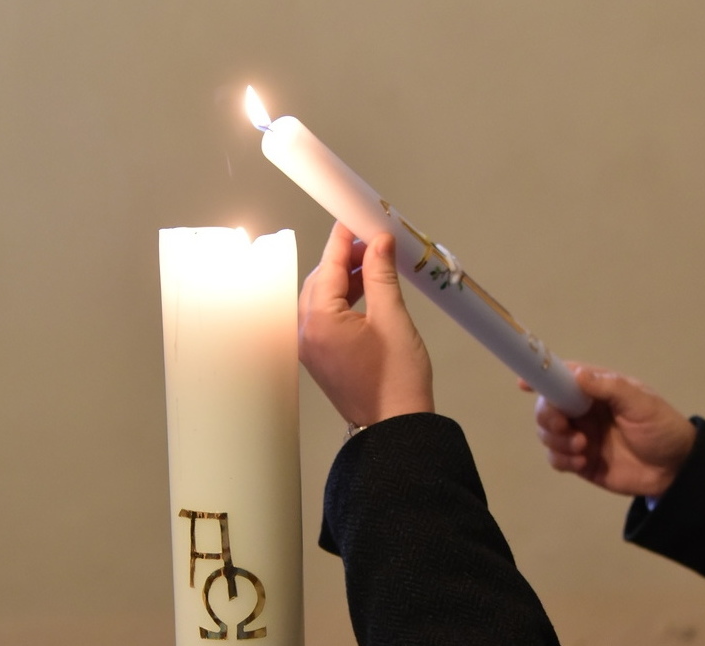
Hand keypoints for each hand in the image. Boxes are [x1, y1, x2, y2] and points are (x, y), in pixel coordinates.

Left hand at [299, 222, 433, 427]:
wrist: (395, 426)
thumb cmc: (398, 377)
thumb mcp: (393, 318)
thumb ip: (382, 274)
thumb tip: (379, 241)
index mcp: (320, 320)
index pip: (329, 265)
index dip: (343, 238)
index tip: (356, 217)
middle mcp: (306, 332)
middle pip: (321, 279)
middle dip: (345, 258)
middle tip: (374, 242)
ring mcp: (311, 346)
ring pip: (322, 297)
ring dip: (346, 278)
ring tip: (377, 265)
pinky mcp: (321, 356)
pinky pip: (326, 316)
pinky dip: (344, 300)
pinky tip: (368, 291)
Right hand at [522, 364, 696, 496]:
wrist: (677, 470)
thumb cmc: (662, 428)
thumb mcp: (642, 403)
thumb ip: (609, 388)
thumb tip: (577, 375)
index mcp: (596, 390)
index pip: (562, 377)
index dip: (541, 377)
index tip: (524, 384)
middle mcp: (582, 410)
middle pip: (546, 407)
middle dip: (547, 416)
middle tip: (564, 426)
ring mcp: (579, 435)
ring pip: (546, 433)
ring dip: (556, 440)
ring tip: (582, 447)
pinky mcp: (580, 460)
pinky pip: (555, 458)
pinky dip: (562, 460)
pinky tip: (582, 462)